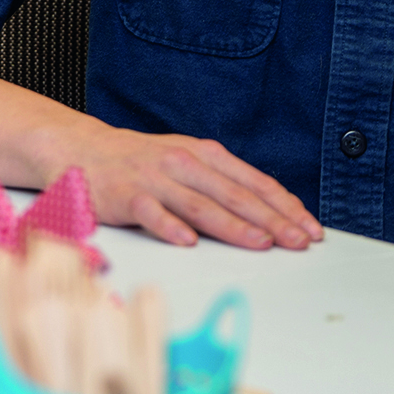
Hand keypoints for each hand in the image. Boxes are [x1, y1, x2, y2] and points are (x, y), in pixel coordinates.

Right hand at [56, 123, 323, 251]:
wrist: (83, 149)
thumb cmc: (141, 163)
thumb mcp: (188, 164)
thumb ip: (223, 185)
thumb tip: (268, 213)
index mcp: (205, 155)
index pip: (255, 183)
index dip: (286, 206)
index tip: (310, 228)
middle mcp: (185, 164)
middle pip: (236, 195)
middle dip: (272, 220)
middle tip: (299, 241)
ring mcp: (156, 179)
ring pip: (201, 205)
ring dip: (233, 225)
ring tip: (260, 243)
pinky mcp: (127, 196)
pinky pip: (152, 213)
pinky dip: (170, 227)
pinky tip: (188, 241)